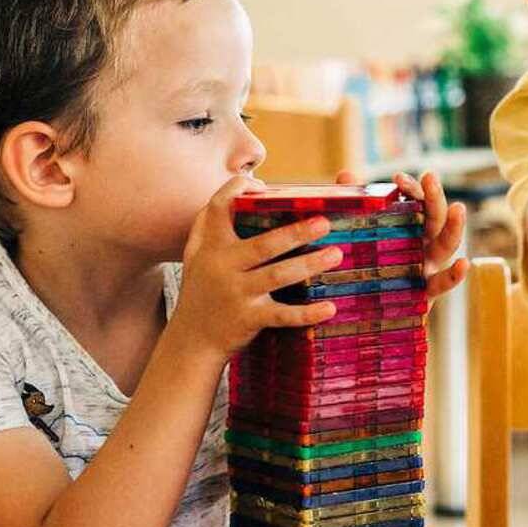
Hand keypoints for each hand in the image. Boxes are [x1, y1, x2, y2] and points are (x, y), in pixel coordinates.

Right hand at [169, 175, 341, 360]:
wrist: (191, 341)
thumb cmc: (202, 291)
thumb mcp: (197, 255)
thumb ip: (211, 224)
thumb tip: (241, 187)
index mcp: (212, 246)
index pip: (218, 208)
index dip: (237, 191)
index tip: (261, 185)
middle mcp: (222, 266)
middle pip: (263, 244)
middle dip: (296, 233)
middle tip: (325, 222)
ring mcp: (236, 293)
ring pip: (278, 275)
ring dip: (309, 264)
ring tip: (336, 254)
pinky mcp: (248, 319)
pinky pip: (282, 315)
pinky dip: (306, 313)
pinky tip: (329, 307)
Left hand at [335, 169, 468, 297]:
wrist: (359, 315)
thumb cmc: (362, 270)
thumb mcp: (356, 236)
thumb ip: (355, 207)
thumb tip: (346, 174)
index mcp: (408, 227)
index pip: (416, 201)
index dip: (412, 188)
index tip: (398, 178)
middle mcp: (421, 244)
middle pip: (434, 217)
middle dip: (434, 196)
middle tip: (430, 176)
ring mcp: (427, 267)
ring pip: (447, 244)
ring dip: (455, 227)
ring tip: (459, 209)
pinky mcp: (426, 293)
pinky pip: (443, 284)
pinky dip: (456, 276)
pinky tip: (463, 265)